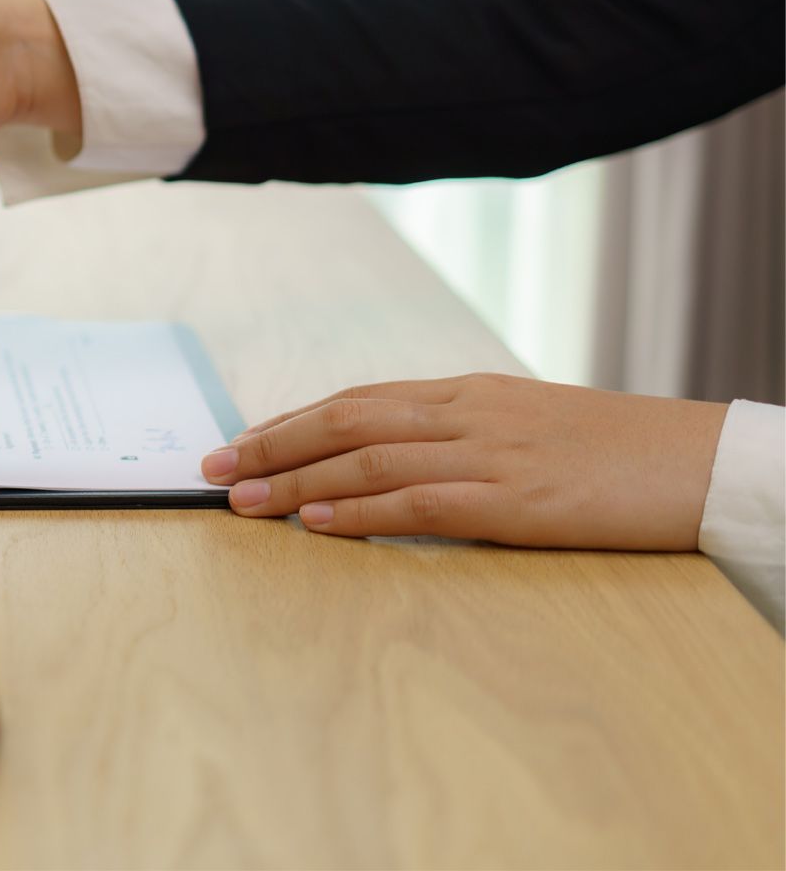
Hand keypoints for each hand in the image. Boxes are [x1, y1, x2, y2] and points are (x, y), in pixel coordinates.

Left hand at [199, 373, 727, 548]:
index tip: (240, 442)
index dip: (291, 421)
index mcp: (468, 393)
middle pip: (345, 420)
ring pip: (368, 459)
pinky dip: (361, 511)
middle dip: (271, 444)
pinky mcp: (517, 500)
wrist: (703, 462)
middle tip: (213, 469)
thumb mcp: (528, 426)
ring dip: (296, 481)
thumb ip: (461, 436)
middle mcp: (468, 413)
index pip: (358, 400)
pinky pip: (421, 502)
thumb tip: (392, 461)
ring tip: (241, 500)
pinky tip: (317, 522)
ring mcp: (491, 454)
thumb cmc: (618, 451)